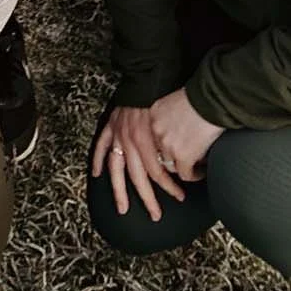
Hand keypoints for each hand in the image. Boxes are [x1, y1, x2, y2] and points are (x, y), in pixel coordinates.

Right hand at [91, 103, 186, 221]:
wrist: (149, 76)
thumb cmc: (166, 99)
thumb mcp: (177, 124)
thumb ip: (179, 146)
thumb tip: (194, 167)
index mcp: (147, 140)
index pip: (158, 173)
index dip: (170, 187)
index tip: (181, 196)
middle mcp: (131, 141)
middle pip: (138, 177)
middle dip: (147, 198)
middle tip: (155, 215)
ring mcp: (118, 134)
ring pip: (117, 169)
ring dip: (119, 190)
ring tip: (122, 208)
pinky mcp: (111, 125)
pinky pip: (101, 146)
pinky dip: (98, 160)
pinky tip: (97, 175)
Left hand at [148, 86, 223, 182]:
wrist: (214, 100)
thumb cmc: (202, 97)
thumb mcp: (176, 102)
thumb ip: (170, 116)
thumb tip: (176, 129)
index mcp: (154, 114)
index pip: (152, 136)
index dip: (162, 145)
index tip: (170, 150)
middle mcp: (156, 129)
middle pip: (159, 153)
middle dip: (171, 159)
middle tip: (182, 161)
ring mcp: (168, 144)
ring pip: (172, 166)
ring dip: (183, 167)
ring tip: (194, 166)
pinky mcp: (182, 156)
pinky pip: (186, 174)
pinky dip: (195, 174)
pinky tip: (201, 170)